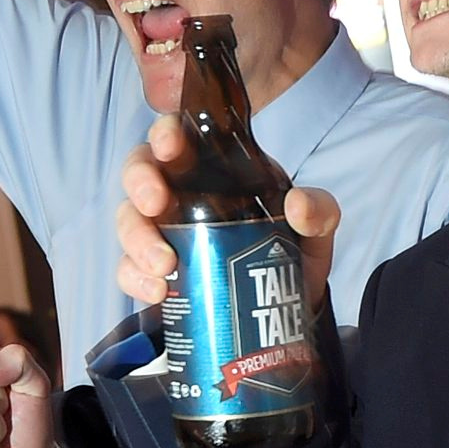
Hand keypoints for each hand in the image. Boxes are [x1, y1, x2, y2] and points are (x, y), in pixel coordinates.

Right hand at [114, 118, 340, 308]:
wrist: (283, 313)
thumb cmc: (291, 253)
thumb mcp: (316, 230)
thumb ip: (319, 211)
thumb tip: (298, 206)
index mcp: (212, 169)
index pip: (178, 137)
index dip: (165, 133)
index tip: (170, 146)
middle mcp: (179, 194)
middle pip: (139, 173)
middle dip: (139, 184)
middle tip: (154, 204)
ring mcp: (163, 233)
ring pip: (129, 221)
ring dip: (137, 240)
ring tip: (164, 266)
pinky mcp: (154, 273)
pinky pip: (129, 269)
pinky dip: (135, 279)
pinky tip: (157, 291)